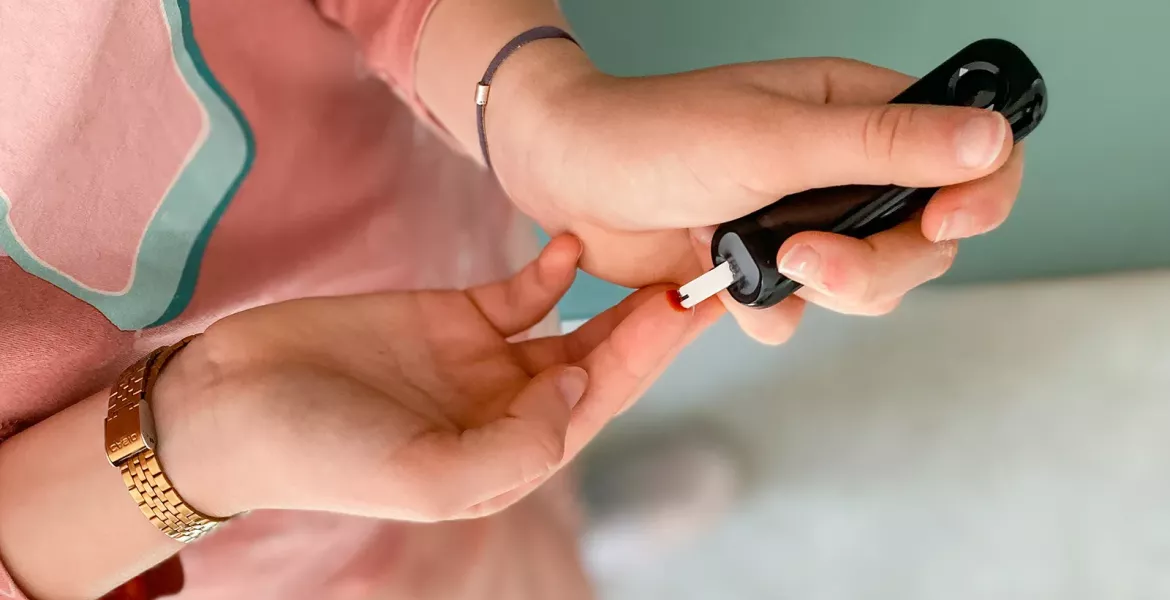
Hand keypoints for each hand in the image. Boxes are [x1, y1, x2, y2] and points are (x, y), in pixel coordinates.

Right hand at [154, 235, 721, 521]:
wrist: (229, 405)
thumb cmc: (318, 453)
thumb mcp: (426, 475)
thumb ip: (518, 444)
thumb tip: (580, 382)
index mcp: (507, 457)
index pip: (597, 404)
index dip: (648, 360)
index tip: (689, 310)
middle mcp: (503, 411)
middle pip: (598, 363)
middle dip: (648, 324)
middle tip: (700, 272)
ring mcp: (477, 363)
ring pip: (569, 327)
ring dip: (613, 296)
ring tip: (657, 252)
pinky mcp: (446, 319)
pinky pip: (516, 293)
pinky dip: (549, 270)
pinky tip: (573, 244)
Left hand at [490, 52, 1022, 343]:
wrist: (566, 174)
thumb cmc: (656, 133)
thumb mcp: (775, 137)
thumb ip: (883, 146)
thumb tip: (990, 139)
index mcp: (859, 114)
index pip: (968, 154)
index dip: (979, 194)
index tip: (944, 221)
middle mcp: (840, 169)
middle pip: (922, 239)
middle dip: (877, 265)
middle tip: (806, 256)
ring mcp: (803, 221)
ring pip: (867, 285)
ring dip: (825, 291)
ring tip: (760, 262)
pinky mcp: (761, 266)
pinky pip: (800, 312)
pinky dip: (770, 312)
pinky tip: (724, 287)